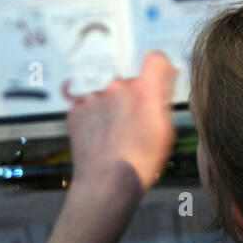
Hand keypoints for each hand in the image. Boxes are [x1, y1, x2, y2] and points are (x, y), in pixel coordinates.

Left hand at [67, 51, 177, 197]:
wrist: (105, 184)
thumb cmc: (140, 162)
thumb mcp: (165, 132)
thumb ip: (164, 100)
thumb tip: (166, 79)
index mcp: (145, 91)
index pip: (155, 58)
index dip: (158, 67)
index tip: (158, 78)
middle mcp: (118, 87)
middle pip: (129, 83)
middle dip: (132, 98)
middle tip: (133, 125)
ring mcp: (94, 97)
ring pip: (107, 96)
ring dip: (111, 109)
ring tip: (114, 137)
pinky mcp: (76, 109)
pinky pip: (89, 106)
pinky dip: (93, 118)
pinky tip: (99, 139)